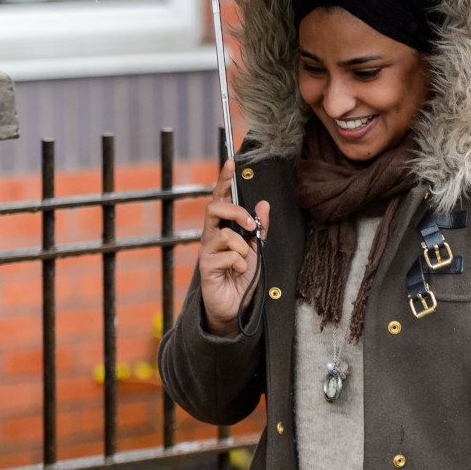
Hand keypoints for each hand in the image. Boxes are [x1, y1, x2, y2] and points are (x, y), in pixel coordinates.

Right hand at [198, 160, 269, 337]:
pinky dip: (241, 264)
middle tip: (250, 224)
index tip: (230, 162)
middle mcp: (211, 236)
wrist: (237, 307)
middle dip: (235, 212)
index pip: (220, 199)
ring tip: (246, 262)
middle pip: (214, 208)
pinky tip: (240, 273)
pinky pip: (227, 256)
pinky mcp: (206, 267)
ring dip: (243, 248)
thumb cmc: (243, 277)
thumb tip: (263, 204)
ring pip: (224, 235)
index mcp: (222, 228)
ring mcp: (207, 251)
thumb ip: (260, 227)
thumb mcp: (258, 249)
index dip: (223, 180)